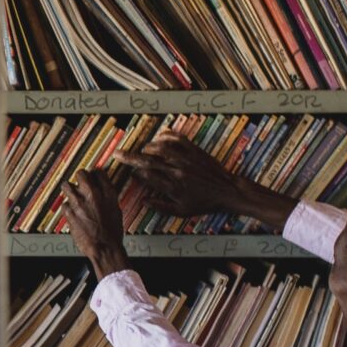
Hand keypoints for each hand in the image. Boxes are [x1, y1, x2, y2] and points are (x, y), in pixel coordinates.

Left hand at [62, 168, 129, 278]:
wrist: (104, 247)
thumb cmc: (112, 233)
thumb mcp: (116, 210)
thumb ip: (108, 198)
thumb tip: (102, 193)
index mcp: (108, 193)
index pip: (98, 172)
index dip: (94, 174)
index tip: (92, 176)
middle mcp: (93, 194)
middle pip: (81, 174)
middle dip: (80, 178)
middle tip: (79, 182)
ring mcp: (79, 202)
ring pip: (66, 185)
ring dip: (68, 189)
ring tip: (71, 194)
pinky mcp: (69, 212)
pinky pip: (64, 204)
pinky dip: (67, 208)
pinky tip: (71, 212)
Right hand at [119, 139, 288, 225]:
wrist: (227, 191)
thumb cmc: (205, 203)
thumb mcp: (182, 211)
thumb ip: (161, 206)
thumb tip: (144, 201)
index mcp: (173, 187)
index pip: (147, 177)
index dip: (135, 173)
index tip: (129, 172)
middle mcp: (177, 172)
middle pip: (148, 162)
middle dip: (130, 158)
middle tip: (118, 154)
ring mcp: (186, 160)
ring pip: (160, 148)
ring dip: (148, 147)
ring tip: (143, 149)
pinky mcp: (195, 151)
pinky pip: (177, 139)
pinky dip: (166, 135)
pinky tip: (159, 137)